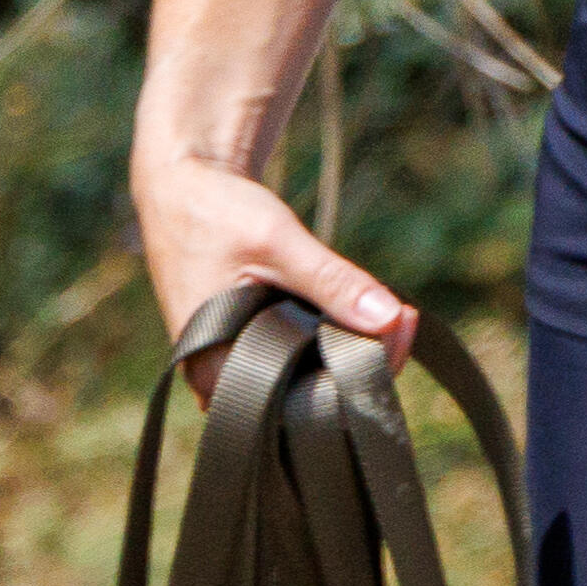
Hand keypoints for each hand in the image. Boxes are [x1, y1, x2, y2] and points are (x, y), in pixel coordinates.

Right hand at [126, 0, 413, 394]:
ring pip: (307, 377)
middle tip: (406, 318)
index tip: (400, 330)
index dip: (357, 374)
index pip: (302, 402)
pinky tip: (367, 314)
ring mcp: (231, 366)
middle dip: (362, 361)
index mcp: (214, 371)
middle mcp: (219, 382)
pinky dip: (331, 336)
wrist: (180, 183)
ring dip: (351, 348)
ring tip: (396, 316)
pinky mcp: (245, 346)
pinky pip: (298, 356)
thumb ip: (331, 282)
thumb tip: (391, 318)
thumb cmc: (214, 209)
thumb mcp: (277, 241)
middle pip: (309, 396)